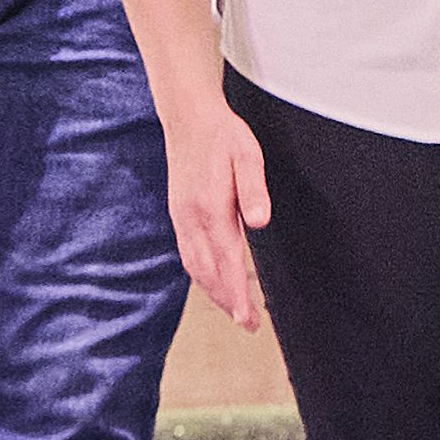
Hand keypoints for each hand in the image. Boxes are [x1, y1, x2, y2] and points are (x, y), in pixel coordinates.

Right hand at [161, 79, 274, 331]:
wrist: (188, 116)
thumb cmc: (223, 135)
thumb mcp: (247, 155)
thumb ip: (253, 189)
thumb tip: (260, 222)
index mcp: (210, 209)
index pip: (226, 263)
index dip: (237, 295)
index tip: (248, 319)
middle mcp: (191, 219)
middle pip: (208, 273)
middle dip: (227, 302)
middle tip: (247, 324)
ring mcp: (182, 218)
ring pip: (195, 266)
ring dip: (213, 292)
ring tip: (233, 309)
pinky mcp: (179, 213)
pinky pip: (187, 254)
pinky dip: (201, 274)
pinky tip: (211, 279)